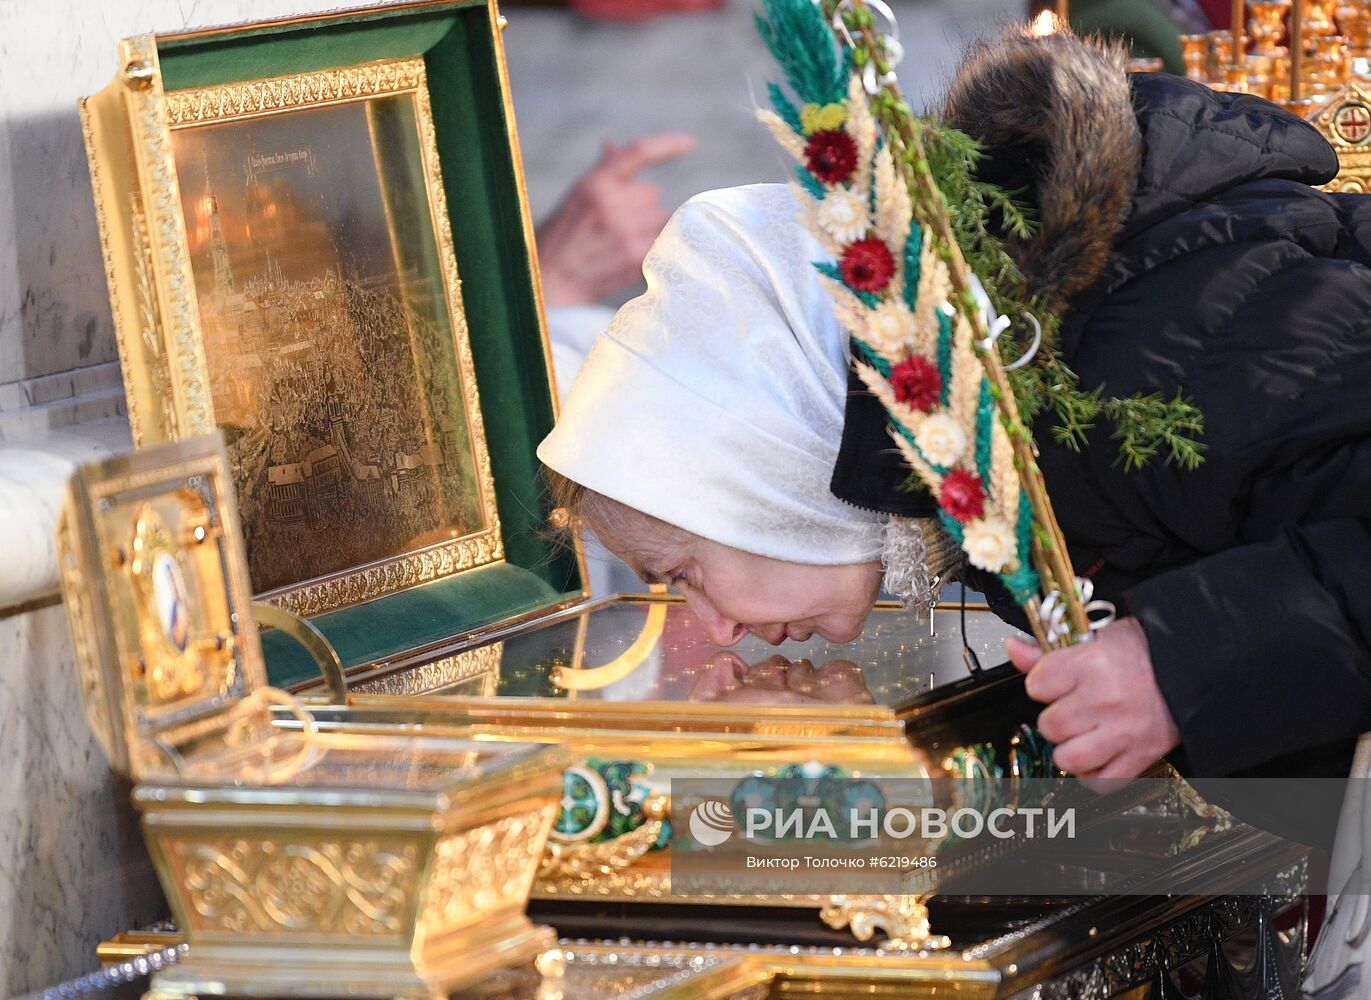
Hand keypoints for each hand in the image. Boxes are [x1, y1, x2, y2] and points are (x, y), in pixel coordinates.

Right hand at [536, 132, 695, 305]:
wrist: (549, 283)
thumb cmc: (559, 238)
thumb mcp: (574, 199)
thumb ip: (599, 172)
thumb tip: (613, 146)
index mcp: (593, 184)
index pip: (639, 153)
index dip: (668, 145)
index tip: (689, 143)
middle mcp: (610, 204)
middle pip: (652, 193)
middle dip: (639, 205)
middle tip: (616, 223)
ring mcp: (625, 232)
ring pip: (659, 217)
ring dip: (646, 227)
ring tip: (619, 241)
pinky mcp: (635, 257)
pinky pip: (659, 241)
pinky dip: (649, 247)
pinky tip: (626, 256)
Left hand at [1005, 617, 1179, 782]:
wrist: (1195, 666)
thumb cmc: (1145, 652)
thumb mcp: (1095, 638)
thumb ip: (1048, 651)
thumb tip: (1014, 649)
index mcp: (1092, 666)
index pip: (1037, 685)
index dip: (1043, 684)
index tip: (1055, 683)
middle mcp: (1107, 700)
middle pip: (1050, 725)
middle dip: (1055, 717)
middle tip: (1072, 708)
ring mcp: (1124, 732)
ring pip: (1068, 758)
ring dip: (1069, 749)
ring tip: (1081, 734)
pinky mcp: (1142, 756)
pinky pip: (1101, 783)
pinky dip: (1093, 775)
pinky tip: (1096, 756)